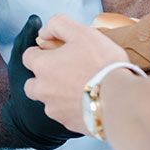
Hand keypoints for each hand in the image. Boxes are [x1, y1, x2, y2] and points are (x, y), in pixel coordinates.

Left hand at [20, 15, 129, 133]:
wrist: (121, 101)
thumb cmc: (102, 64)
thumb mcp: (82, 32)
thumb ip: (59, 24)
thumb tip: (44, 31)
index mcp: (43, 66)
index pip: (28, 56)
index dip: (42, 52)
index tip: (57, 52)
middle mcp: (43, 90)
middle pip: (32, 83)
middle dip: (43, 77)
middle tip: (66, 72)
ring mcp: (54, 109)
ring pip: (47, 101)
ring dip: (57, 95)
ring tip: (79, 88)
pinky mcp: (68, 124)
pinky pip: (64, 114)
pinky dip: (72, 108)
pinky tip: (88, 101)